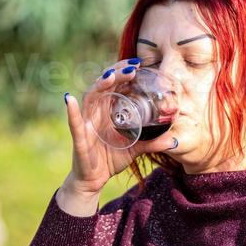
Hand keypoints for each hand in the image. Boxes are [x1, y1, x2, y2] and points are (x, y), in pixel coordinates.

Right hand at [63, 57, 178, 196]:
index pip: (114, 85)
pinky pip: (74, 123)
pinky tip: (70, 100)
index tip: (139, 65)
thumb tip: (175, 141)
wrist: (93, 181)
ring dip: (100, 85)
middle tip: (133, 67)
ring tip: (111, 76)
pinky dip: (72, 112)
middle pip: (103, 86)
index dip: (124, 73)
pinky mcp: (79, 138)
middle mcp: (95, 113)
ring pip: (90, 98)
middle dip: (116, 73)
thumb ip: (152, 143)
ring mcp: (86, 124)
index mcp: (107, 111)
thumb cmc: (109, 160)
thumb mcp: (135, 149)